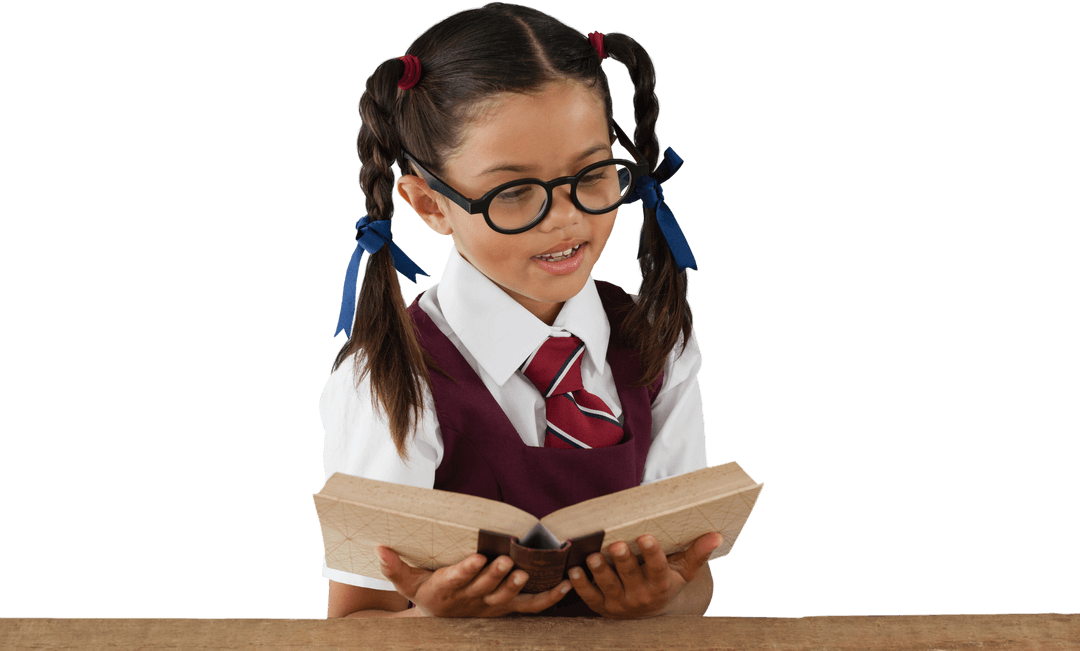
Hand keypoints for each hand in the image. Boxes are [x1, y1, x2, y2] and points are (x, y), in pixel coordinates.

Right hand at [375, 545, 571, 617]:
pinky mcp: (509, 607)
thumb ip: (395, 567)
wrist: (441, 621)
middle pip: (486, 587)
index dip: (467, 570)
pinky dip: (549, 598)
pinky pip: (532, 606)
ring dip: (518, 585)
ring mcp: (493, 605)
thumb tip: (379, 548)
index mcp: (448, 590)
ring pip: (508, 597)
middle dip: (497, 575)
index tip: (477, 558)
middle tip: (507, 561)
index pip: (457, 579)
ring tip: (528, 570)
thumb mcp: (407, 583)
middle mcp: (472, 600)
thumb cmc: (426, 594)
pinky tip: (565, 586)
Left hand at [567, 532, 721, 618]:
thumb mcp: (684, 571)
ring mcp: (619, 602)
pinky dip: (580, 585)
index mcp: (661, 584)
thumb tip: (716, 535)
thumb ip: (697, 553)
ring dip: (599, 572)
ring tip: (592, 557)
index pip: (657, 568)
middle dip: (623, 561)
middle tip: (616, 545)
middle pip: (630, 577)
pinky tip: (573, 571)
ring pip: (608, 586)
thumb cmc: (666, 582)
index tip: (645, 537)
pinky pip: (589, 596)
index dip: (652, 554)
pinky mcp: (600, 606)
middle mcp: (640, 595)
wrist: (649, 613)